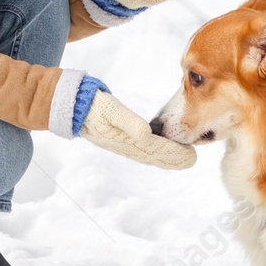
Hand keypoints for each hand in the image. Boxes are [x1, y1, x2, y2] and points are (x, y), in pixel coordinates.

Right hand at [79, 91, 195, 169]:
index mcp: (128, 140)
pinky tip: (162, 147)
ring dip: (166, 156)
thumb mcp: (110, 111)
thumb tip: (147, 135)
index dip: (175, 154)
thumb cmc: (92, 106)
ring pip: (150, 152)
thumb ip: (129, 123)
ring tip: (183, 157)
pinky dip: (155, 149)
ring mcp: (123, 141)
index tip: (191, 156)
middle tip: (193, 160)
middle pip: (155, 155)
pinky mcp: (121, 135)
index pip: (157, 149)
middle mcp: (127, 144)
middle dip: (174, 158)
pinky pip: (142, 146)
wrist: (72, 106)